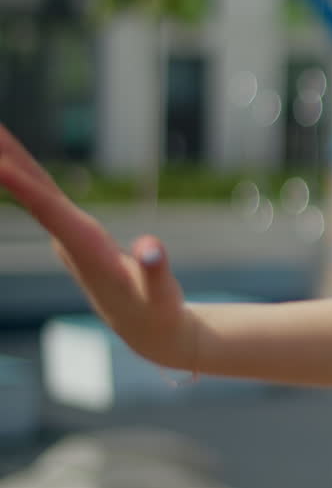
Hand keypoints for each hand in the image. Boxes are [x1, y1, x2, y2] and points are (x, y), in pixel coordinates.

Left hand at [0, 123, 192, 368]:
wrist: (145, 329)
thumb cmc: (156, 311)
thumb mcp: (161, 294)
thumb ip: (155, 270)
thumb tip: (150, 248)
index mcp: (85, 248)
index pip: (48, 211)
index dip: (21, 185)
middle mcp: (68, 238)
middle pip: (30, 191)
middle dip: (5, 159)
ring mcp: (66, 234)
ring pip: (32, 189)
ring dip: (9, 158)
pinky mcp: (72, 231)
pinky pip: (41, 193)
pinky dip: (24, 172)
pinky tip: (11, 159)